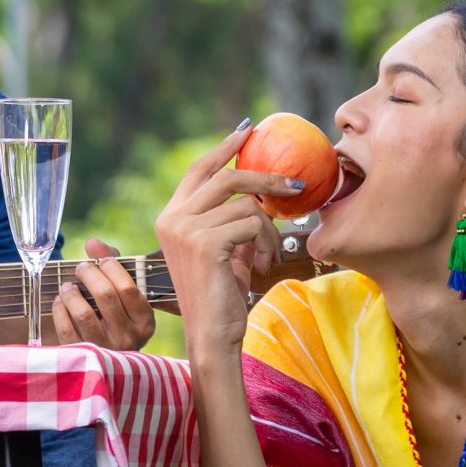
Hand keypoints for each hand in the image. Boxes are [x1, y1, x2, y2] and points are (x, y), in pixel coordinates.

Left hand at [55, 240, 158, 349]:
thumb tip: (92, 242)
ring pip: (84, 314)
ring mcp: (106, 349)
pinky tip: (60, 302)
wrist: (108, 360)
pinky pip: (66, 329)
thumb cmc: (117, 317)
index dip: (110, 267)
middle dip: (88, 275)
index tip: (99, 261)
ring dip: (71, 293)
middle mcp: (129, 337)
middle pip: (105, 296)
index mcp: (144, 322)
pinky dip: (59, 310)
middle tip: (80, 268)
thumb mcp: (124, 295)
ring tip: (67, 286)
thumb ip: (113, 264)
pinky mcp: (84, 356)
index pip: (128, 288)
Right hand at [156, 120, 304, 365]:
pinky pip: (250, 224)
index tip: (248, 130)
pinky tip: (259, 266)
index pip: (198, 169)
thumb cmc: (221, 297)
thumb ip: (229, 220)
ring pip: (246, 205)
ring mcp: (185, 229)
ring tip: (267, 254)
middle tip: (294, 186)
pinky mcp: (205, 242)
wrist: (211, 335)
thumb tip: (259, 191)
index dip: (224, 148)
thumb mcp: (223, 250)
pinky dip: (264, 244)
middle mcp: (172, 218)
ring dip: (267, 229)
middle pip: (226, 177)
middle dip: (265, 178)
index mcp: (170, 217)